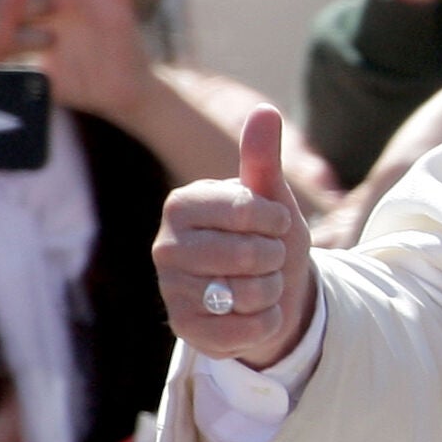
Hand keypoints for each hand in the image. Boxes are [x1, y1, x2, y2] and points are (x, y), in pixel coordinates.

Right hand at [154, 105, 314, 367]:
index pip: (246, 209)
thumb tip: (264, 110)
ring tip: (259, 284)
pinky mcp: (184, 330)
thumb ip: (262, 158)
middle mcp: (165, 246)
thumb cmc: (265, 236)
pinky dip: (265, 323)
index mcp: (182, 204)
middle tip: (266, 258)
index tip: (274, 224)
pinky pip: (246, 331)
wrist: (267, 292)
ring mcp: (171, 290)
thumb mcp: (270, 197)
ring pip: (250, 293)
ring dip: (272, 291)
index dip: (276, 221)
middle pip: (249, 254)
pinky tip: (253, 312)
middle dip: (275, 258)